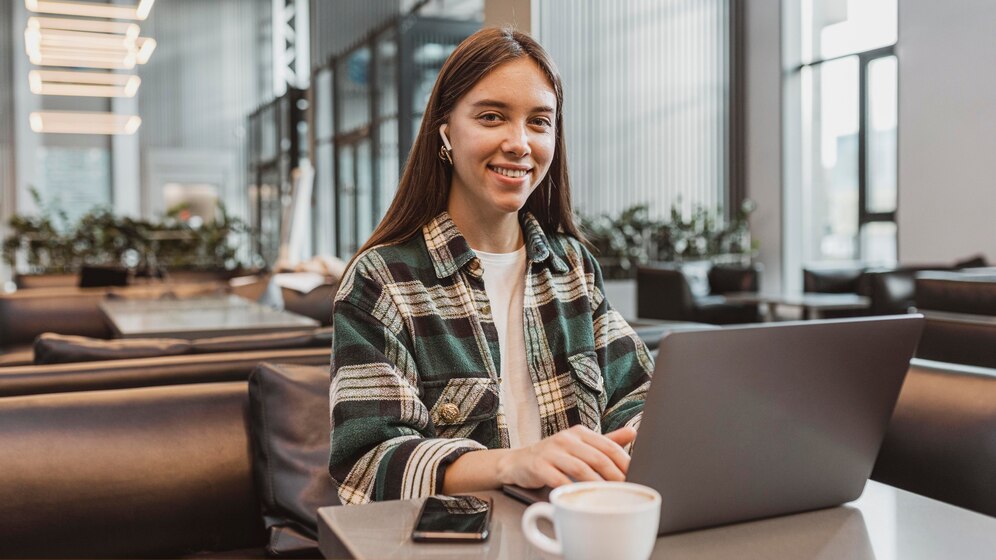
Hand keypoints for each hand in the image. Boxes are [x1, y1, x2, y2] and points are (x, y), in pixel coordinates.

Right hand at [496, 425, 637, 488]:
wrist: (517, 462)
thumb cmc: (554, 457)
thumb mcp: (580, 446)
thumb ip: (606, 442)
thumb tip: (633, 432)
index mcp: (580, 433)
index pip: (608, 446)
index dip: (625, 462)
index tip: (638, 476)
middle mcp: (566, 439)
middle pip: (597, 457)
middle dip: (615, 476)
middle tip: (627, 491)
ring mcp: (551, 451)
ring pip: (580, 468)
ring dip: (597, 485)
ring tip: (609, 497)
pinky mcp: (538, 466)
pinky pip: (558, 479)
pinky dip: (571, 490)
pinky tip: (580, 498)